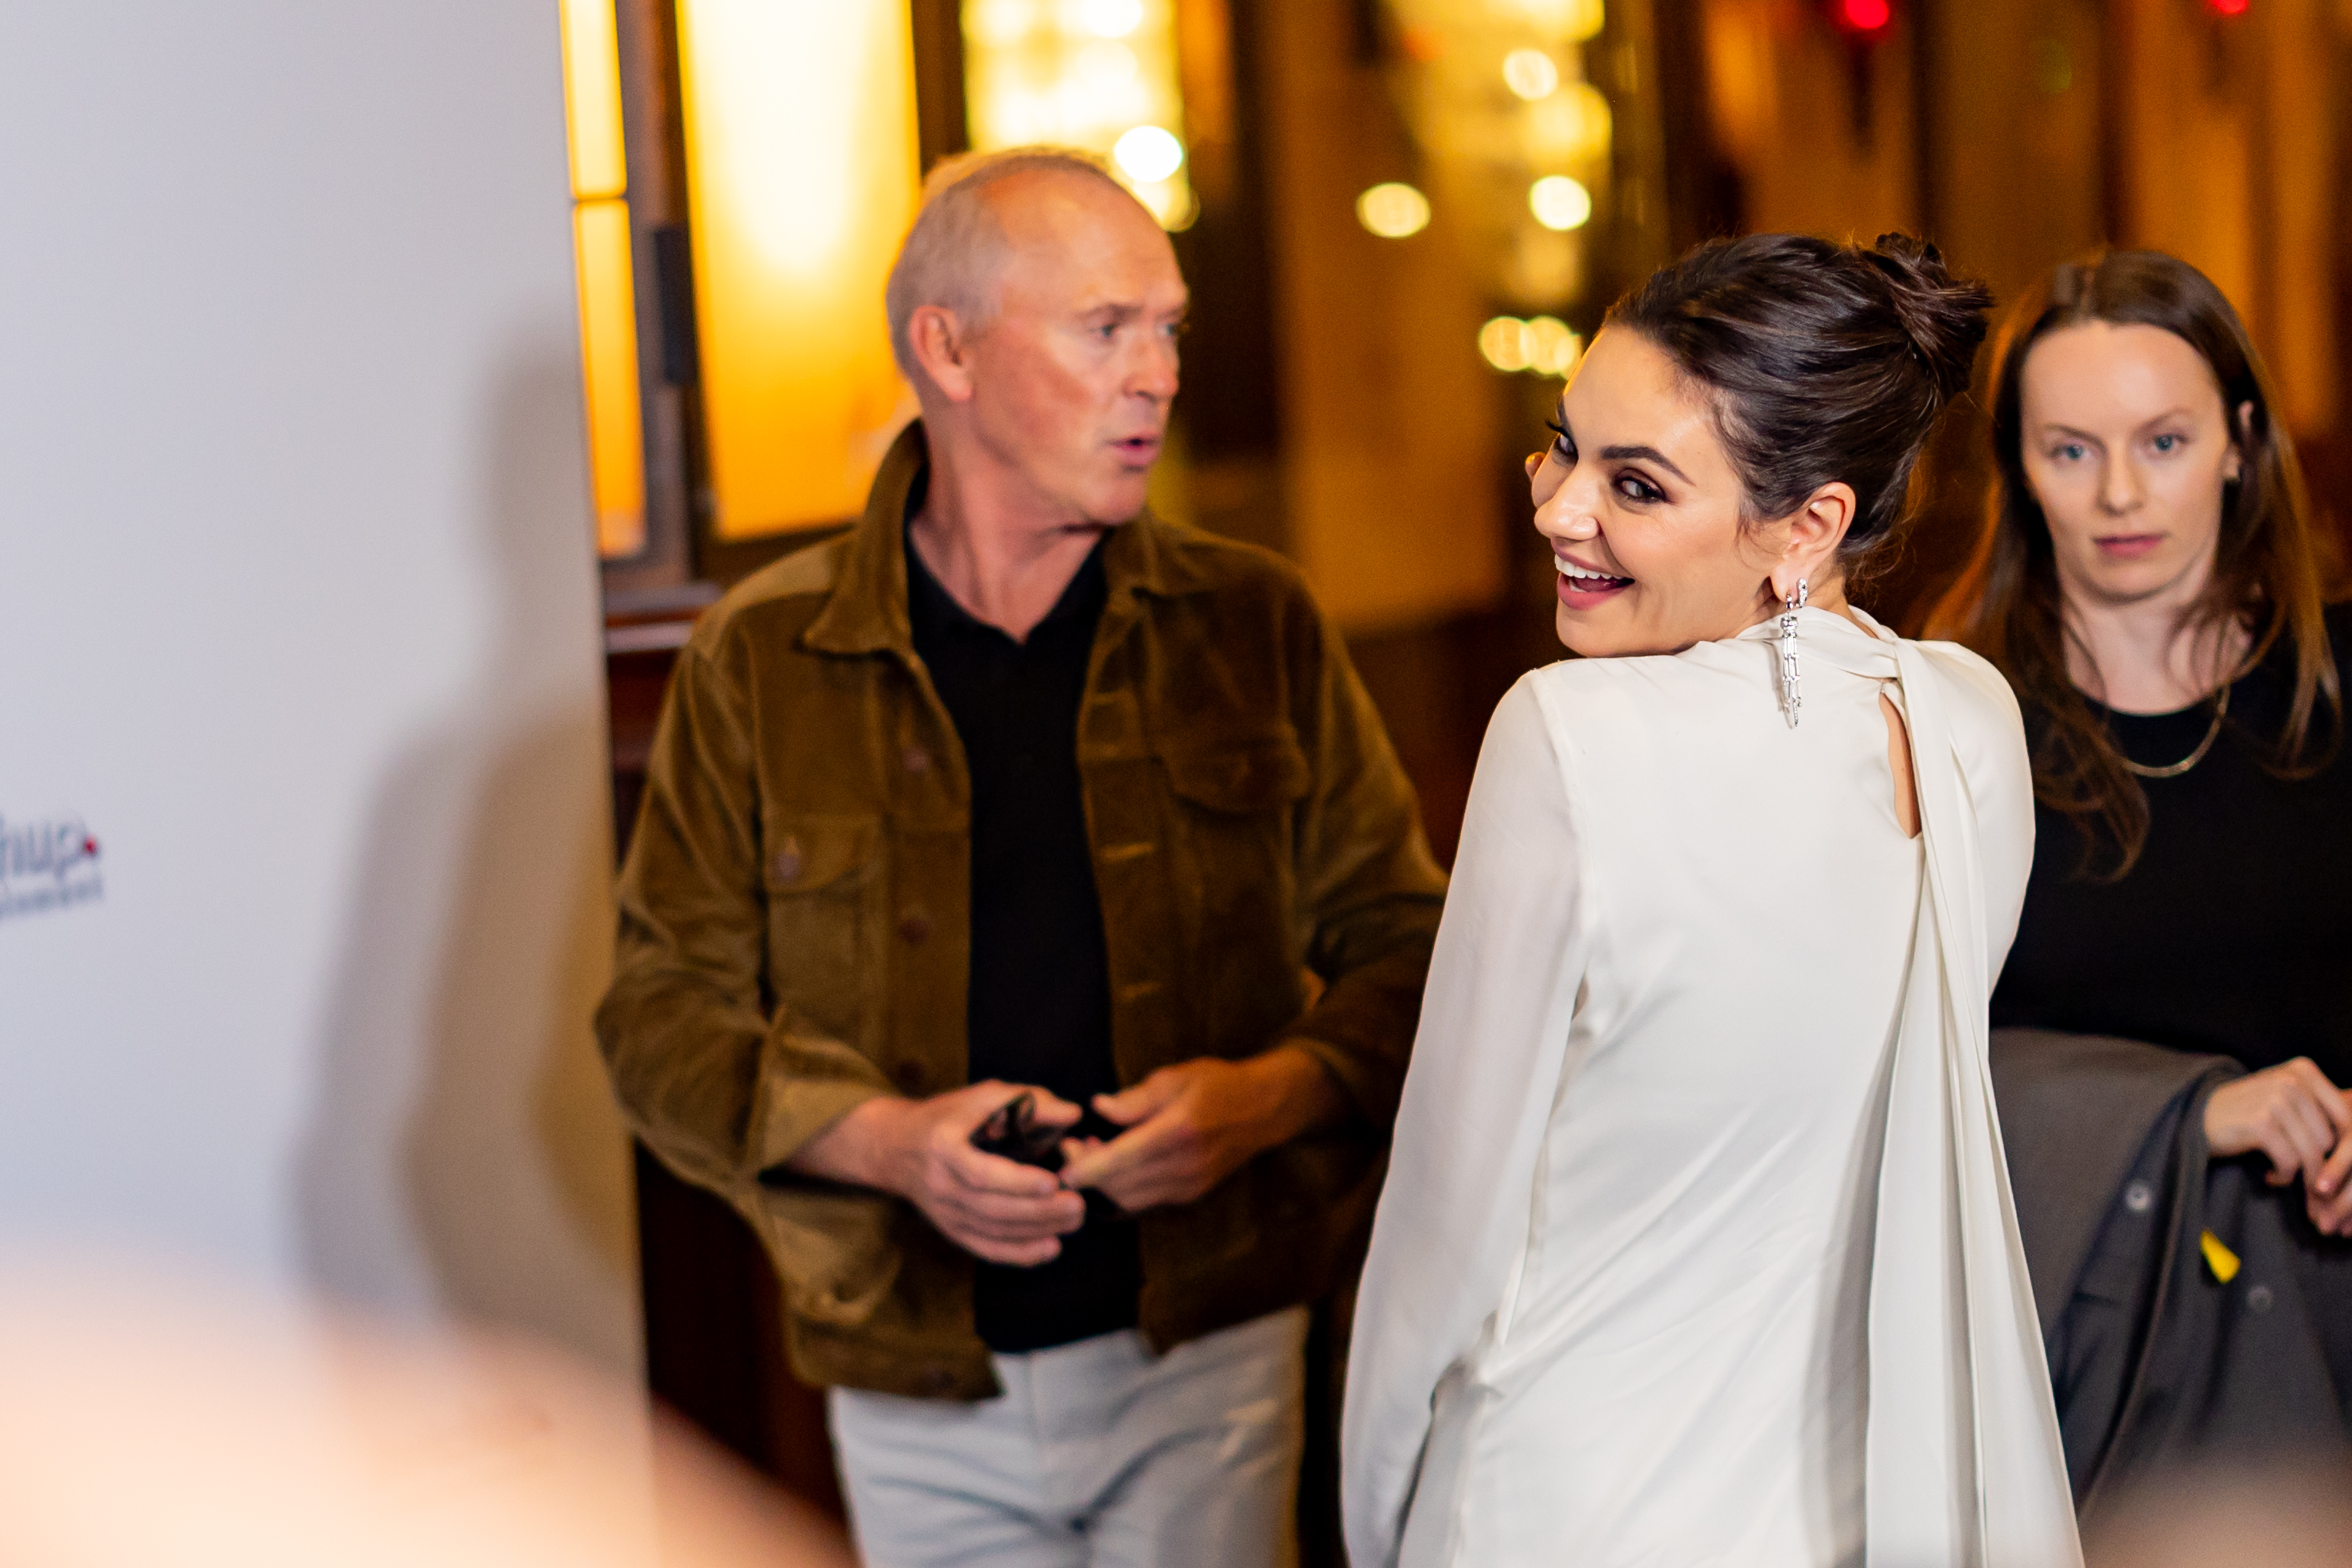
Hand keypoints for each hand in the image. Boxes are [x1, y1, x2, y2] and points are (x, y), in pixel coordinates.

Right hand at [791, 1082, 1086, 1265]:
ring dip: (1037, 1230)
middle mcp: (941, 1185)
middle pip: (991, 1208)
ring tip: (1074, 1220)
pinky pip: (986, 1248)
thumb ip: (1027, 1102)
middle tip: (1077, 1203)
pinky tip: (1052, 1248)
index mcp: (944, 1147)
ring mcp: (945, 1213)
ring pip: (993, 1231)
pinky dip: (1020, 1253)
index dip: (1016, 1182)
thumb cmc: (946, 1117)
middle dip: (1038, 1210)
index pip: (979, 1173)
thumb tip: (1073, 1114)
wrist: (895, 1147)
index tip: (1052, 1181)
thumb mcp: (980, 1097)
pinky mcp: (952, 1230)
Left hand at [1057, 1046, 1344, 1213]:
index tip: (1062, 1168)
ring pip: (1131, 1198)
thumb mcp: (1175, 1077)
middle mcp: (1184, 1165)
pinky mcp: (1191, 1194)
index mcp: (1178, 1131)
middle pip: (1122, 1184)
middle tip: (1069, 1149)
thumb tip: (1099, 1107)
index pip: (1124, 1158)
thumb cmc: (1217, 1084)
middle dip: (1089, 1173)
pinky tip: (1115, 1163)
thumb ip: (1135, 1098)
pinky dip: (1123, 1187)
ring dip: (1104, 1183)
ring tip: (1089, 1153)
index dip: (1089, 1167)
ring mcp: (1189, 1185)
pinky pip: (1146, 1199)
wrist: (1264, 1110)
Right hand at [2203, 1059, 2351, 1231]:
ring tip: (2290, 1181)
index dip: (2346, 1152)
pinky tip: (2271, 1177)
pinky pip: (2290, 1161)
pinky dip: (2283, 1177)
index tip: (2337, 1174)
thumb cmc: (2246, 1113)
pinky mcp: (2260, 1122)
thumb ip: (2320, 1110)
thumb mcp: (2286, 1099)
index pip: (2346, 1117)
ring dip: (2304, 1177)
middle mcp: (2292, 1080)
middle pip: (2330, 1139)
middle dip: (2323, 1169)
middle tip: (2313, 1187)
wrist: (2195, 1116)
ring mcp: (2276, 1099)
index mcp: (2304, 1071)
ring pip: (2312, 1153)